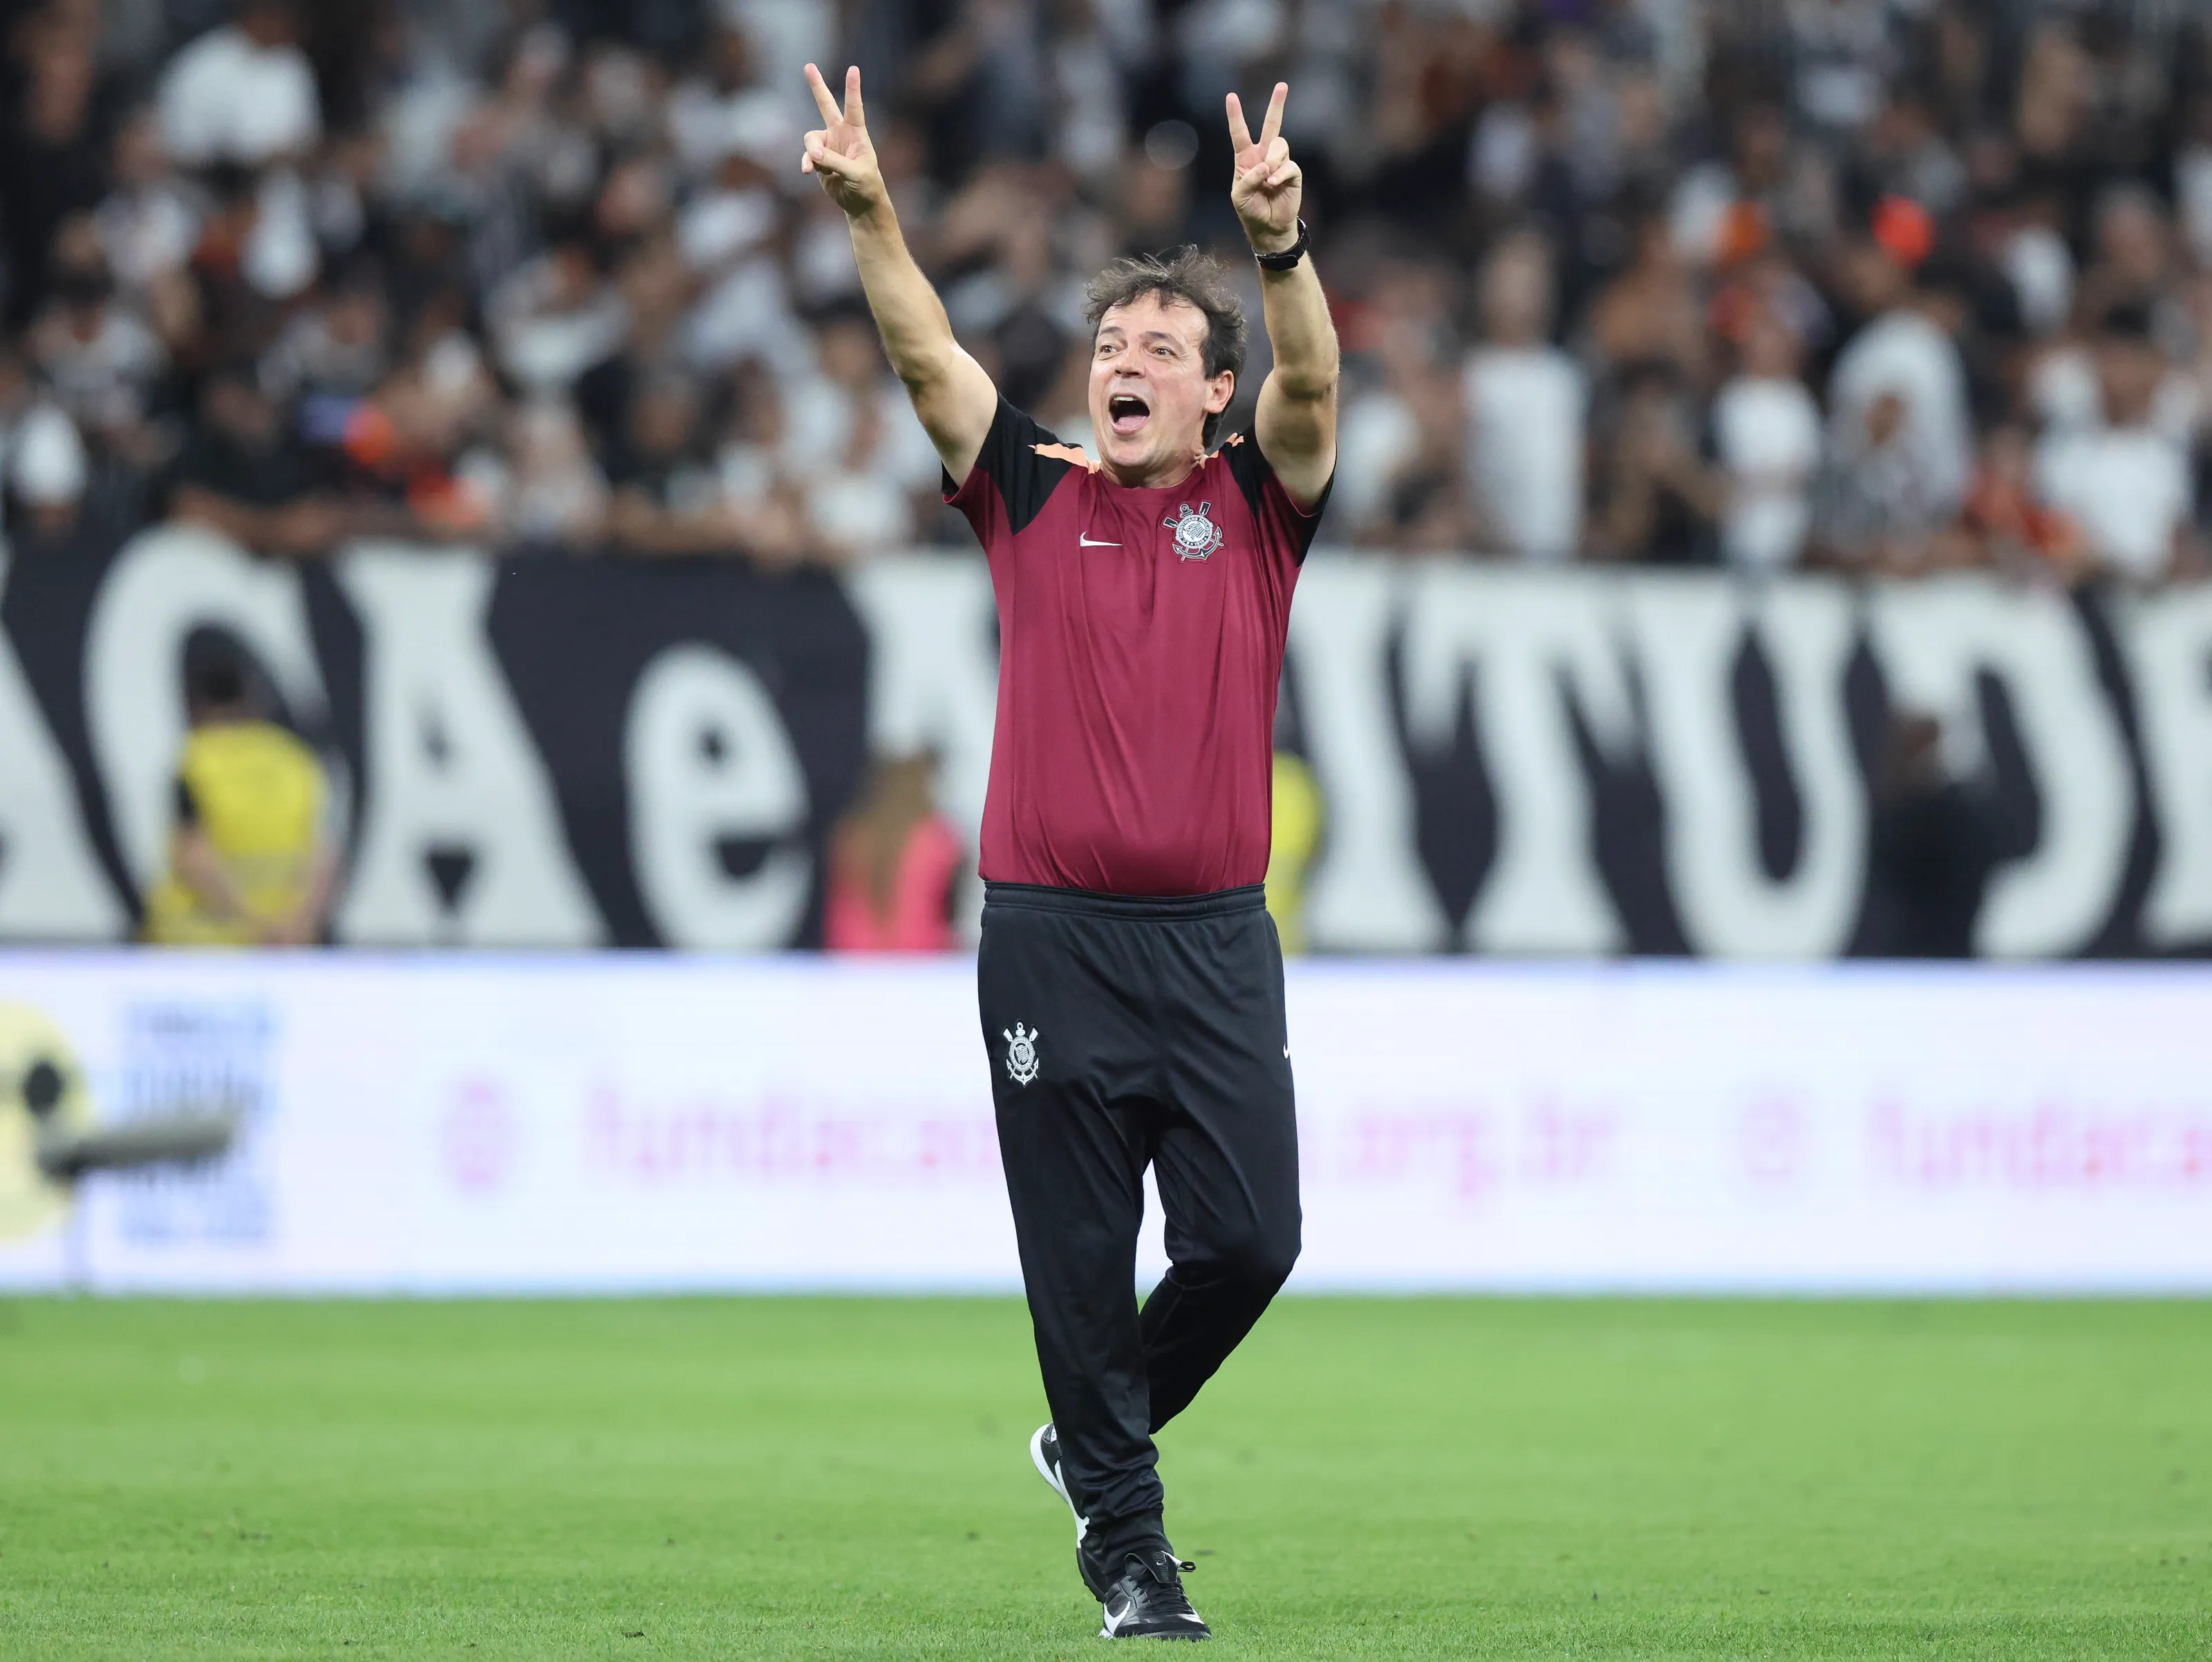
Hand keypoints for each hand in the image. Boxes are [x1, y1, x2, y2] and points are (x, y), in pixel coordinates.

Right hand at [802, 64, 886, 219]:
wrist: (859, 202)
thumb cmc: (866, 185)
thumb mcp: (855, 173)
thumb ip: (834, 161)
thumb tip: (813, 154)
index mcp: (857, 133)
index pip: (854, 107)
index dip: (853, 89)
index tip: (854, 69)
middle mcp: (841, 134)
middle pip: (826, 105)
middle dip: (817, 86)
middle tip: (808, 66)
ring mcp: (828, 145)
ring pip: (811, 139)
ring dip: (811, 151)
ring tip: (814, 165)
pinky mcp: (818, 158)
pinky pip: (807, 155)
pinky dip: (807, 163)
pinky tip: (808, 171)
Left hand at [1227, 82, 1300, 252]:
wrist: (1268, 227)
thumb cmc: (1251, 210)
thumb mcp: (1239, 195)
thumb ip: (1247, 178)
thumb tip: (1266, 165)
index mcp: (1246, 158)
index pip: (1240, 133)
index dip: (1236, 115)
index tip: (1231, 96)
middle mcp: (1264, 155)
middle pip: (1272, 125)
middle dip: (1277, 105)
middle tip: (1282, 85)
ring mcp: (1279, 162)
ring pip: (1280, 146)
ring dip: (1272, 161)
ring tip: (1268, 180)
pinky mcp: (1293, 172)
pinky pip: (1288, 164)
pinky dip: (1280, 174)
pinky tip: (1274, 184)